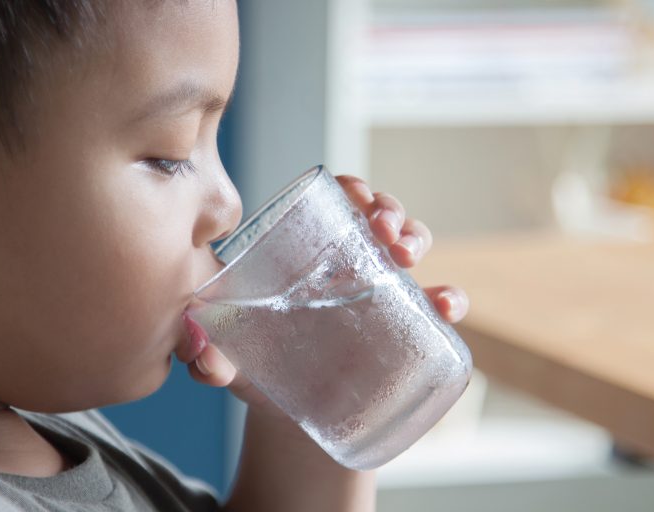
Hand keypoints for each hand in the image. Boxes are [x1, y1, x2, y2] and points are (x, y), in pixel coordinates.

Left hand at [189, 175, 468, 418]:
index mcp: (310, 256)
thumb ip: (211, 359)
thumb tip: (204, 358)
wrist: (296, 418)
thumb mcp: (236, 362)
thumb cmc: (262, 371)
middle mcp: (351, 265)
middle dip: (389, 209)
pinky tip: (445, 306)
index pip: (336, 205)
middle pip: (379, 217)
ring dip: (417, 236)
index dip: (352, 189)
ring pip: (412, 246)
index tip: (355, 195)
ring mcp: (382, 294)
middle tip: (383, 229)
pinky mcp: (407, 328)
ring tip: (406, 254)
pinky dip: (449, 298)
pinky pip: (437, 305)